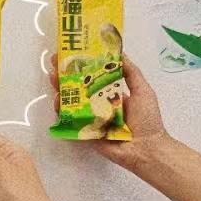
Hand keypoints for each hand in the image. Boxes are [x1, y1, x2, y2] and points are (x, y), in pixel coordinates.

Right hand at [49, 54, 167, 170]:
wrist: (146, 148)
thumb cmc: (147, 119)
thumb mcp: (143, 90)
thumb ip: (131, 73)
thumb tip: (119, 52)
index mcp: (112, 93)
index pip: (94, 76)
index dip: (83, 65)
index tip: (72, 53)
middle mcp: (99, 104)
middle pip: (79, 87)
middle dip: (66, 74)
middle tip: (54, 62)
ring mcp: (90, 117)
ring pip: (72, 101)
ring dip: (61, 89)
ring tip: (53, 77)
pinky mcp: (85, 131)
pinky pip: (70, 120)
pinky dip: (62, 110)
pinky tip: (57, 100)